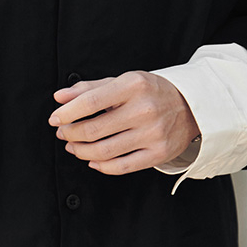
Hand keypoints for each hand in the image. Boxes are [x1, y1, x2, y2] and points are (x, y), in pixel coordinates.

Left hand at [48, 71, 199, 174]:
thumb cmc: (151, 91)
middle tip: (62, 132)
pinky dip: (101, 166)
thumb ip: (90, 88)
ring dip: (81, 151)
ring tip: (73, 145)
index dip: (67, 113)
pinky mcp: (158, 154)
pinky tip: (92, 160)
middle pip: (94, 130)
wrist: (190, 105)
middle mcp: (144, 109)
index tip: (55, 118)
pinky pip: (122, 166)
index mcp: (133, 85)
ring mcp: (152, 134)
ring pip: (104, 151)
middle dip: (71, 133)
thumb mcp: (123, 81)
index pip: (90, 102)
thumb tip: (60, 97)